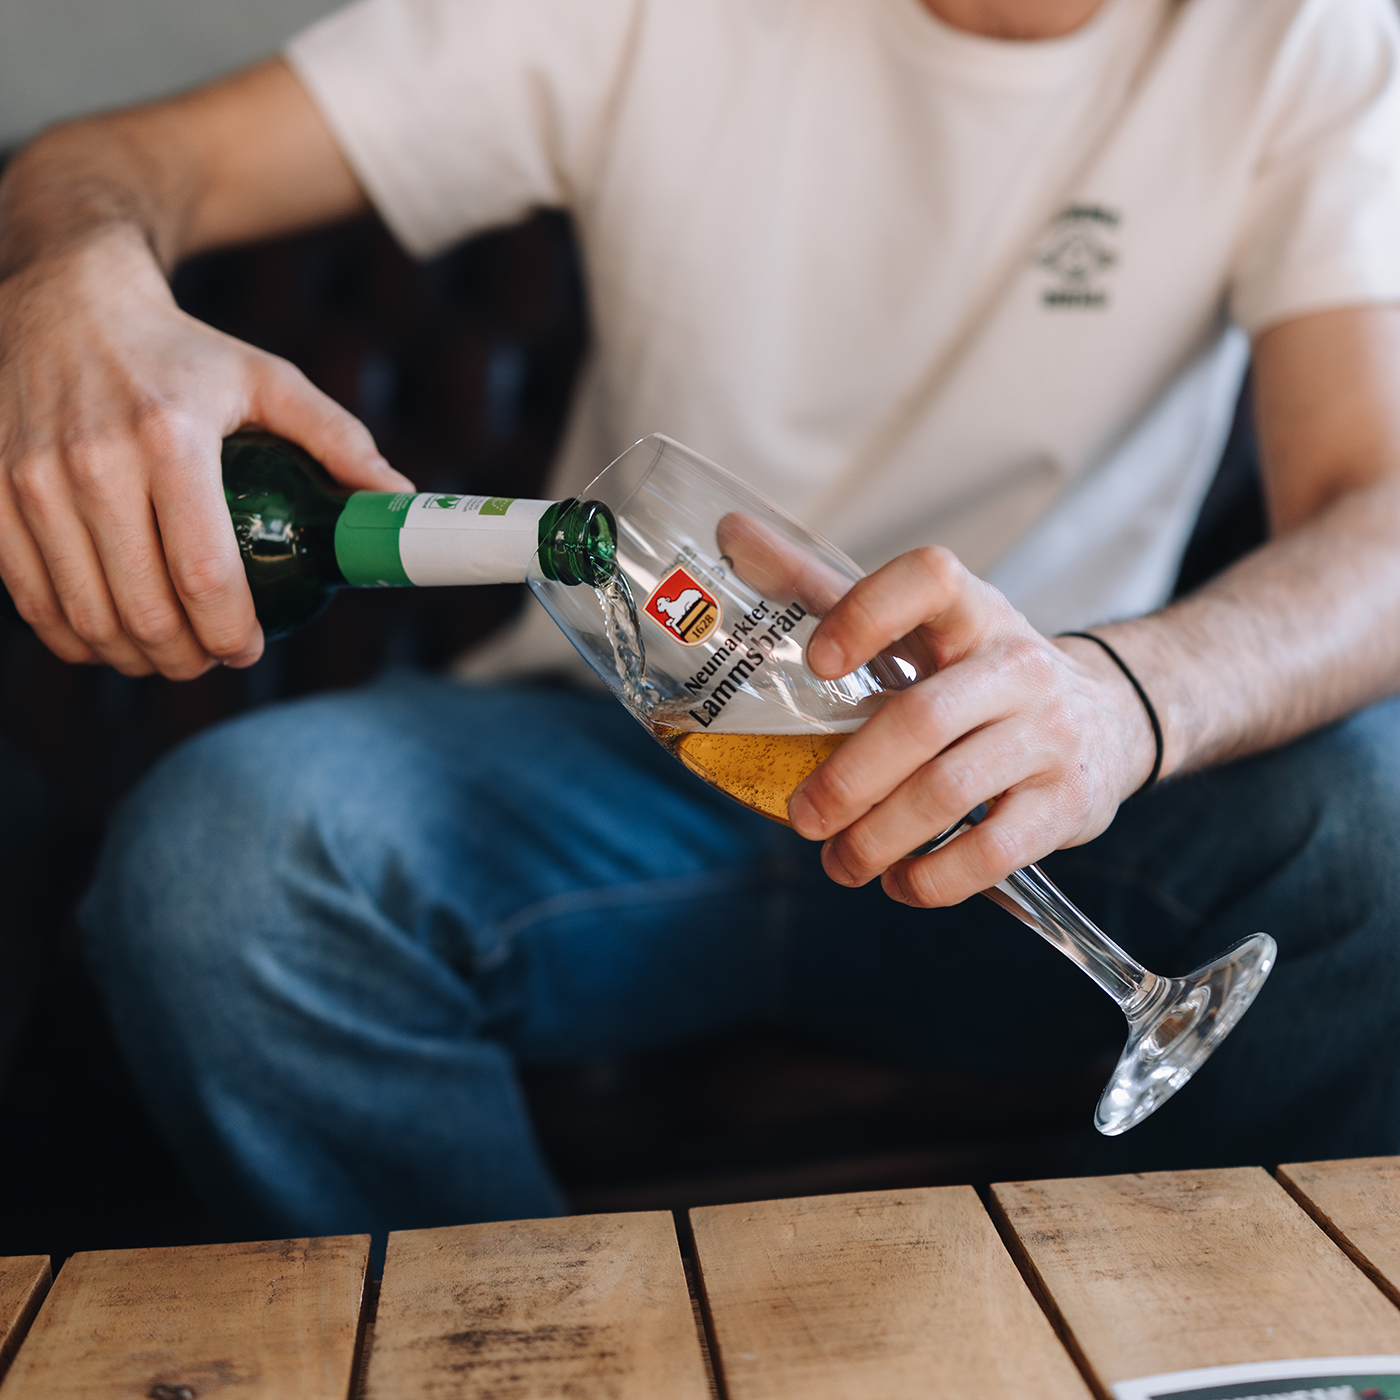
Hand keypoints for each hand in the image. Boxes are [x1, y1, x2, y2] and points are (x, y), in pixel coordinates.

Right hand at [0, 229, 411, 678]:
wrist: (62, 297)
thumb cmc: (180, 353)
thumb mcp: (267, 379)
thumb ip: (337, 439)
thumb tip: (399, 498)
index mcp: (170, 438)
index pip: (203, 574)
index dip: (231, 633)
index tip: (249, 649)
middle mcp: (90, 461)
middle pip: (143, 609)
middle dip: (186, 657)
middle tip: (209, 659)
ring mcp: (27, 480)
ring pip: (83, 615)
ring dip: (131, 656)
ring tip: (165, 652)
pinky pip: (27, 598)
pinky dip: (71, 636)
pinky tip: (106, 636)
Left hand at [786, 546, 1156, 906]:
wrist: (1107, 718)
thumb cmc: (975, 672)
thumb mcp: (914, 626)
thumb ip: (820, 589)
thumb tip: (728, 533)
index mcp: (970, 610)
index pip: (927, 579)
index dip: (867, 614)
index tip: (818, 662)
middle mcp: (1017, 663)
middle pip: (921, 718)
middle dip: (847, 779)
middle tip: (802, 817)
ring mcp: (1050, 733)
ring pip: (949, 791)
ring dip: (878, 839)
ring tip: (840, 863)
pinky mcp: (1069, 800)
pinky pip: (995, 849)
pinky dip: (935, 879)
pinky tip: (901, 884)